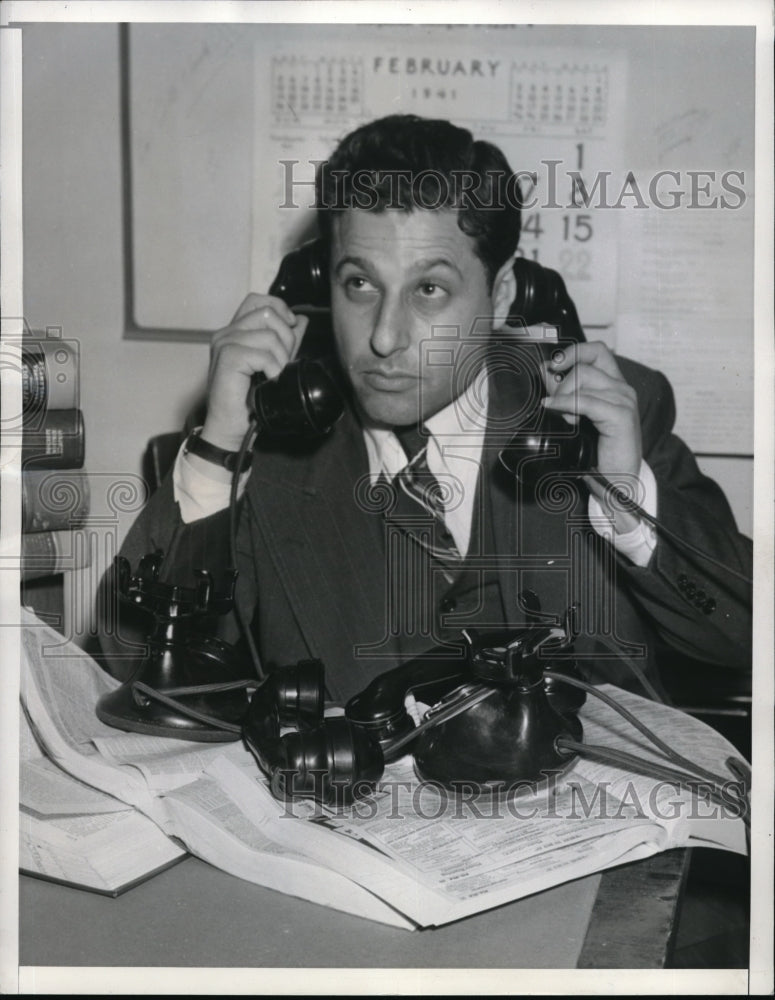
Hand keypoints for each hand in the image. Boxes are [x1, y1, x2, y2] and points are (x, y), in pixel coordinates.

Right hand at [201, 294, 308, 451]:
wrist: (232, 426)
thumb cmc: (248, 400)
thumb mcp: (274, 363)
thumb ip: (286, 340)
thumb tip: (301, 320)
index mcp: (235, 331)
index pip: (258, 300)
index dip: (279, 308)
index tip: (291, 327)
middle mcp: (226, 333)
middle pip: (267, 312)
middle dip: (285, 338)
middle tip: (282, 363)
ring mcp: (224, 344)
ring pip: (268, 335)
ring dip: (280, 359)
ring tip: (273, 376)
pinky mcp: (227, 358)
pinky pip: (263, 354)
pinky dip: (272, 370)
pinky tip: (268, 382)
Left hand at [542, 341, 642, 526]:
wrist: (616, 482)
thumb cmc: (598, 452)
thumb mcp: (576, 417)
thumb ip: (564, 393)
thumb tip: (546, 369)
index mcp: (615, 385)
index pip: (597, 351)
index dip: (573, 352)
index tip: (553, 365)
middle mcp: (622, 389)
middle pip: (586, 364)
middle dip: (562, 381)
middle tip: (554, 403)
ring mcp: (624, 401)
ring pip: (585, 379)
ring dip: (564, 397)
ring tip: (563, 419)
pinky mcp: (621, 416)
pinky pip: (587, 401)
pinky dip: (566, 404)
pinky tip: (555, 410)